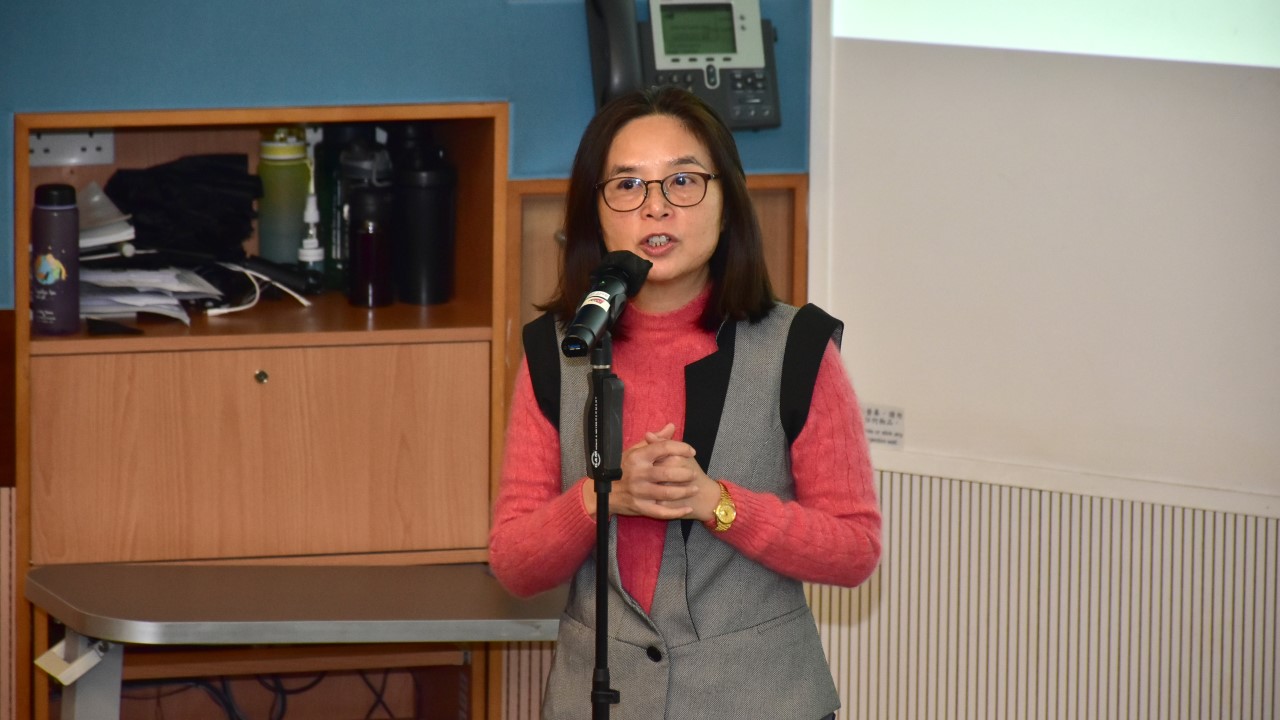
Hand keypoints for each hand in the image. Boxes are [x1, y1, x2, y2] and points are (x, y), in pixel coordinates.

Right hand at [581, 423, 718, 520]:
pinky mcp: (640, 507)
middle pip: (669, 473)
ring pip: (668, 493)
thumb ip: (655, 440)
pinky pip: (662, 512)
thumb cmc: (621, 468)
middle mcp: (638, 474)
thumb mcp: (635, 450)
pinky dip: (676, 512)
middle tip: (694, 474)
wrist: (601, 492)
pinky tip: (687, 508)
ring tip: (694, 488)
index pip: (664, 448)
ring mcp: (639, 492)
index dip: (681, 448)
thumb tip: (672, 426)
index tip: (691, 452)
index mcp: (638, 457)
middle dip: (686, 474)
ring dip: (685, 491)